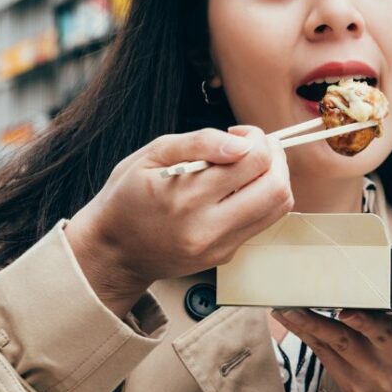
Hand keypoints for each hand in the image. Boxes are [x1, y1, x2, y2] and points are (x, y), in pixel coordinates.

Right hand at [66, 126, 292, 316]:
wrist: (113, 251)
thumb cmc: (127, 197)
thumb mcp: (152, 154)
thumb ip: (199, 142)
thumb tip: (242, 143)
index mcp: (187, 196)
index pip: (253, 161)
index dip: (256, 139)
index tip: (240, 134)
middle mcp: (208, 228)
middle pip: (276, 188)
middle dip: (275, 158)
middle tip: (256, 148)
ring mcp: (219, 247)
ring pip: (278, 208)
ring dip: (275, 179)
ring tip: (252, 166)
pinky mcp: (225, 256)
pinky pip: (262, 222)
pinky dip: (261, 199)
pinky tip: (239, 189)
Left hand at [272, 294, 391, 391]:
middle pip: (383, 338)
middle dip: (365, 324)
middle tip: (347, 309)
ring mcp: (374, 375)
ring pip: (341, 345)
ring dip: (313, 325)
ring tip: (290, 306)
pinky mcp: (349, 382)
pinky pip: (324, 353)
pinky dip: (305, 333)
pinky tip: (288, 315)